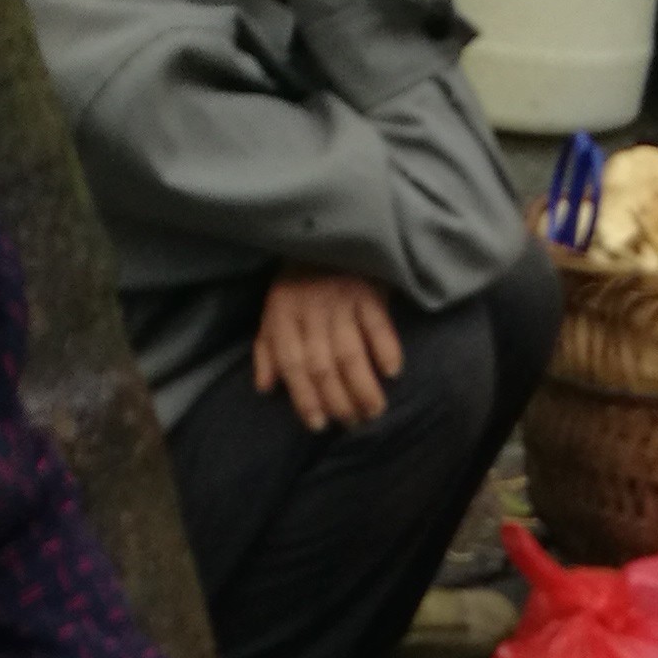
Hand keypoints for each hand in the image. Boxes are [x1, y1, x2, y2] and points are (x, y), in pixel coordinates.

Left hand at [253, 268, 403, 431]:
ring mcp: (340, 300)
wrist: (328, 234)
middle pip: (322, 366)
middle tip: (352, 423)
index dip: (304, 398)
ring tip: (373, 411)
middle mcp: (310, 310)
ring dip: (363, 388)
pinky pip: (378, 327)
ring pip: (350, 354)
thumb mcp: (275, 309)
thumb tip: (265, 387)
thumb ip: (268, 348)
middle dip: (338, 402)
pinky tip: (392, 372)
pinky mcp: (368, 292)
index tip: (318, 424)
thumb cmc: (300, 281)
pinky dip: (386, 350)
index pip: (292, 364)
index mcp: (283, 314)